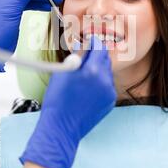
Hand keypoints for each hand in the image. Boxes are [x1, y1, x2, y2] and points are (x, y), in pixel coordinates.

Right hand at [20, 36, 116, 167]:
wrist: (61, 127)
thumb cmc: (57, 99)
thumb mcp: (62, 72)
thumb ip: (77, 57)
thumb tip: (83, 46)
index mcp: (93, 70)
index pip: (99, 47)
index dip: (94, 42)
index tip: (89, 40)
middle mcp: (105, 80)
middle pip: (105, 59)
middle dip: (96, 55)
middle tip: (85, 55)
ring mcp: (109, 92)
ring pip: (107, 72)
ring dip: (98, 69)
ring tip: (83, 76)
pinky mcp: (110, 102)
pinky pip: (107, 86)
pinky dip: (100, 83)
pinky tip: (87, 89)